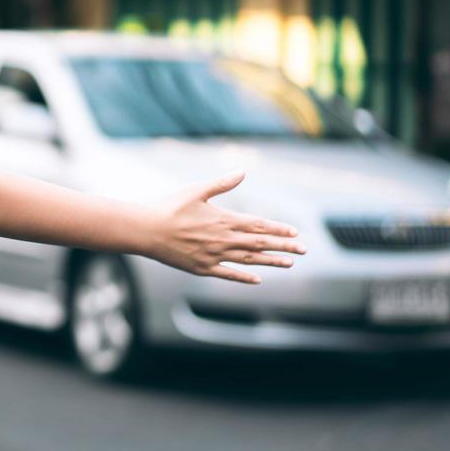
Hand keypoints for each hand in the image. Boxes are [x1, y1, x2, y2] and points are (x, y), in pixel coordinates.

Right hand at [144, 171, 304, 283]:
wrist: (146, 230)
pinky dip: (244, 277)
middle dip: (284, 246)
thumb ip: (222, 184)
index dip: (279, 229)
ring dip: (271, 262)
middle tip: (304, 250)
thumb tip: (243, 171)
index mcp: (224, 219)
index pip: (259, 226)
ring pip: (249, 260)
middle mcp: (223, 239)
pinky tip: (258, 279)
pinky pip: (228, 274)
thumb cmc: (169, 207)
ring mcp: (214, 256)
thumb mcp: (196, 190)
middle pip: (260, 244)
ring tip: (289, 263)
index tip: (296, 232)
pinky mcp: (202, 268)